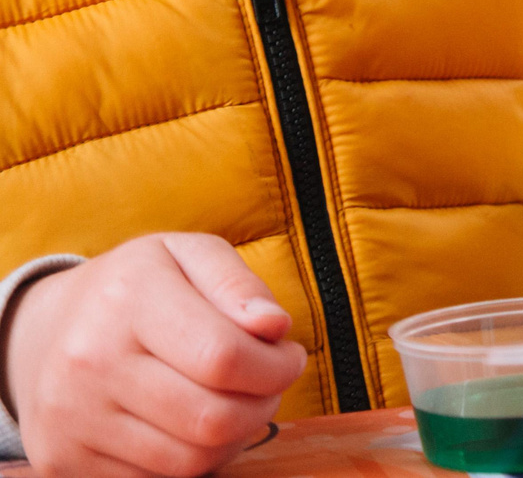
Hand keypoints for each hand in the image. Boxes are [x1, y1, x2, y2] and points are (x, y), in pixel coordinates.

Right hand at [2, 233, 305, 477]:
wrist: (45, 330)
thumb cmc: (138, 288)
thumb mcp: (189, 254)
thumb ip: (238, 285)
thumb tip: (274, 327)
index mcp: (128, 298)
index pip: (223, 357)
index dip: (276, 366)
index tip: (289, 357)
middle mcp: (90, 361)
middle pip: (212, 417)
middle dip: (263, 406)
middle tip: (269, 384)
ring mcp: (71, 418)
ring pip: (189, 460)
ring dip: (233, 438)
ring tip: (237, 403)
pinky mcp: (63, 460)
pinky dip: (191, 460)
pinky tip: (194, 426)